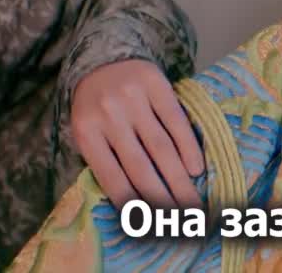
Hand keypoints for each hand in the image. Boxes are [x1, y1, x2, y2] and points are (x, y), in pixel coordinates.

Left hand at [71, 59, 205, 207]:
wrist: (105, 58)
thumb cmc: (96, 106)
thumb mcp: (87, 131)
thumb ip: (103, 160)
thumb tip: (130, 203)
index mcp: (86, 132)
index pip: (111, 176)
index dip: (131, 202)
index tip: (149, 223)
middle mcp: (108, 116)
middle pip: (140, 165)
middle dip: (161, 197)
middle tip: (178, 218)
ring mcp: (133, 99)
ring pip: (161, 147)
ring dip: (179, 178)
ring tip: (191, 201)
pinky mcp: (156, 85)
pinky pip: (176, 121)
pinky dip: (187, 147)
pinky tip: (195, 167)